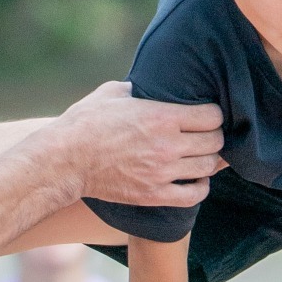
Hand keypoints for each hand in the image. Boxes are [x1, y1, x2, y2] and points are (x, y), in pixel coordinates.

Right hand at [64, 82, 224, 208]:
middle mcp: (167, 145)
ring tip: (200, 157)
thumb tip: (144, 86)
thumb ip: (137, 88)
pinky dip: (200, 188)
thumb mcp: (112, 93)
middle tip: (206, 136)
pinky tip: (195, 180)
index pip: (212, 116)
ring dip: (208, 162)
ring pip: (207, 168)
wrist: (67, 161)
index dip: (213, 114)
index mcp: (162, 116)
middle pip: (214, 142)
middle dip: (214, 137)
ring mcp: (162, 173)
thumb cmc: (86, 123)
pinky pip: (194, 195)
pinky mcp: (154, 195)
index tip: (207, 115)